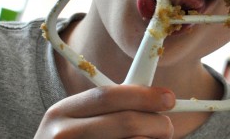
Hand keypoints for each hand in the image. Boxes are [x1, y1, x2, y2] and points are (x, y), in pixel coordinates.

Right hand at [35, 85, 175, 138]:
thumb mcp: (80, 123)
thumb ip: (109, 109)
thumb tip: (159, 98)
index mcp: (60, 112)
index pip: (108, 95)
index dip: (143, 95)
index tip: (169, 98)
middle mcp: (61, 135)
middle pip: (125, 122)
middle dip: (156, 122)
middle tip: (168, 127)